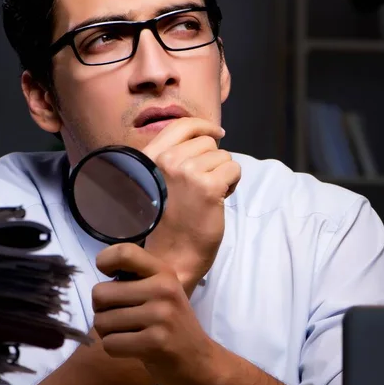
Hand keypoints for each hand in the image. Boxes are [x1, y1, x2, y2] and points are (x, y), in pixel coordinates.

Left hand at [92, 243, 220, 384]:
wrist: (200, 362)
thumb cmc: (172, 325)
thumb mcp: (162, 293)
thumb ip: (135, 279)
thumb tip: (100, 273)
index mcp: (163, 272)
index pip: (123, 253)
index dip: (105, 263)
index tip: (110, 280)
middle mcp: (163, 289)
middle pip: (100, 293)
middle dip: (102, 311)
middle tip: (120, 319)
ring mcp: (160, 316)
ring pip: (102, 321)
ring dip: (108, 333)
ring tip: (129, 335)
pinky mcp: (155, 343)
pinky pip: (110, 344)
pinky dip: (115, 350)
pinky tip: (133, 350)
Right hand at [141, 117, 240, 295]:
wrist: (168, 258)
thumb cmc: (164, 224)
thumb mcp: (156, 182)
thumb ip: (171, 157)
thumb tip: (206, 136)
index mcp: (150, 158)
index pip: (181, 125)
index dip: (203, 126)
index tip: (217, 133)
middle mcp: (166, 161)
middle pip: (207, 141)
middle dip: (212, 160)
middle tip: (203, 186)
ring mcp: (187, 172)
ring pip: (223, 155)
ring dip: (222, 173)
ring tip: (207, 196)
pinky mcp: (208, 187)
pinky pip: (233, 169)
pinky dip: (232, 184)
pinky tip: (217, 200)